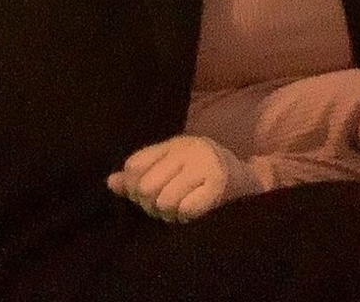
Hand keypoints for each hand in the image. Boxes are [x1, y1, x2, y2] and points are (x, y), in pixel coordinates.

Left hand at [107, 135, 259, 222]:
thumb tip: (110, 182)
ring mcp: (204, 164)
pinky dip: (186, 216)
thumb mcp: (172, 169)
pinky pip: (186, 209)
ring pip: (164, 201)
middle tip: (167, 207)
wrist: (248, 181)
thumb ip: (141, 175)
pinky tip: (194, 212)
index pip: (134, 165)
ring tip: (182, 209)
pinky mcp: (218, 183)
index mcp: (174, 144)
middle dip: (152, 205)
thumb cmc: (202, 177)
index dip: (133, 187)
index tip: (145, 197)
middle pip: (146, 187)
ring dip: (171, 214)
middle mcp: (188, 148)